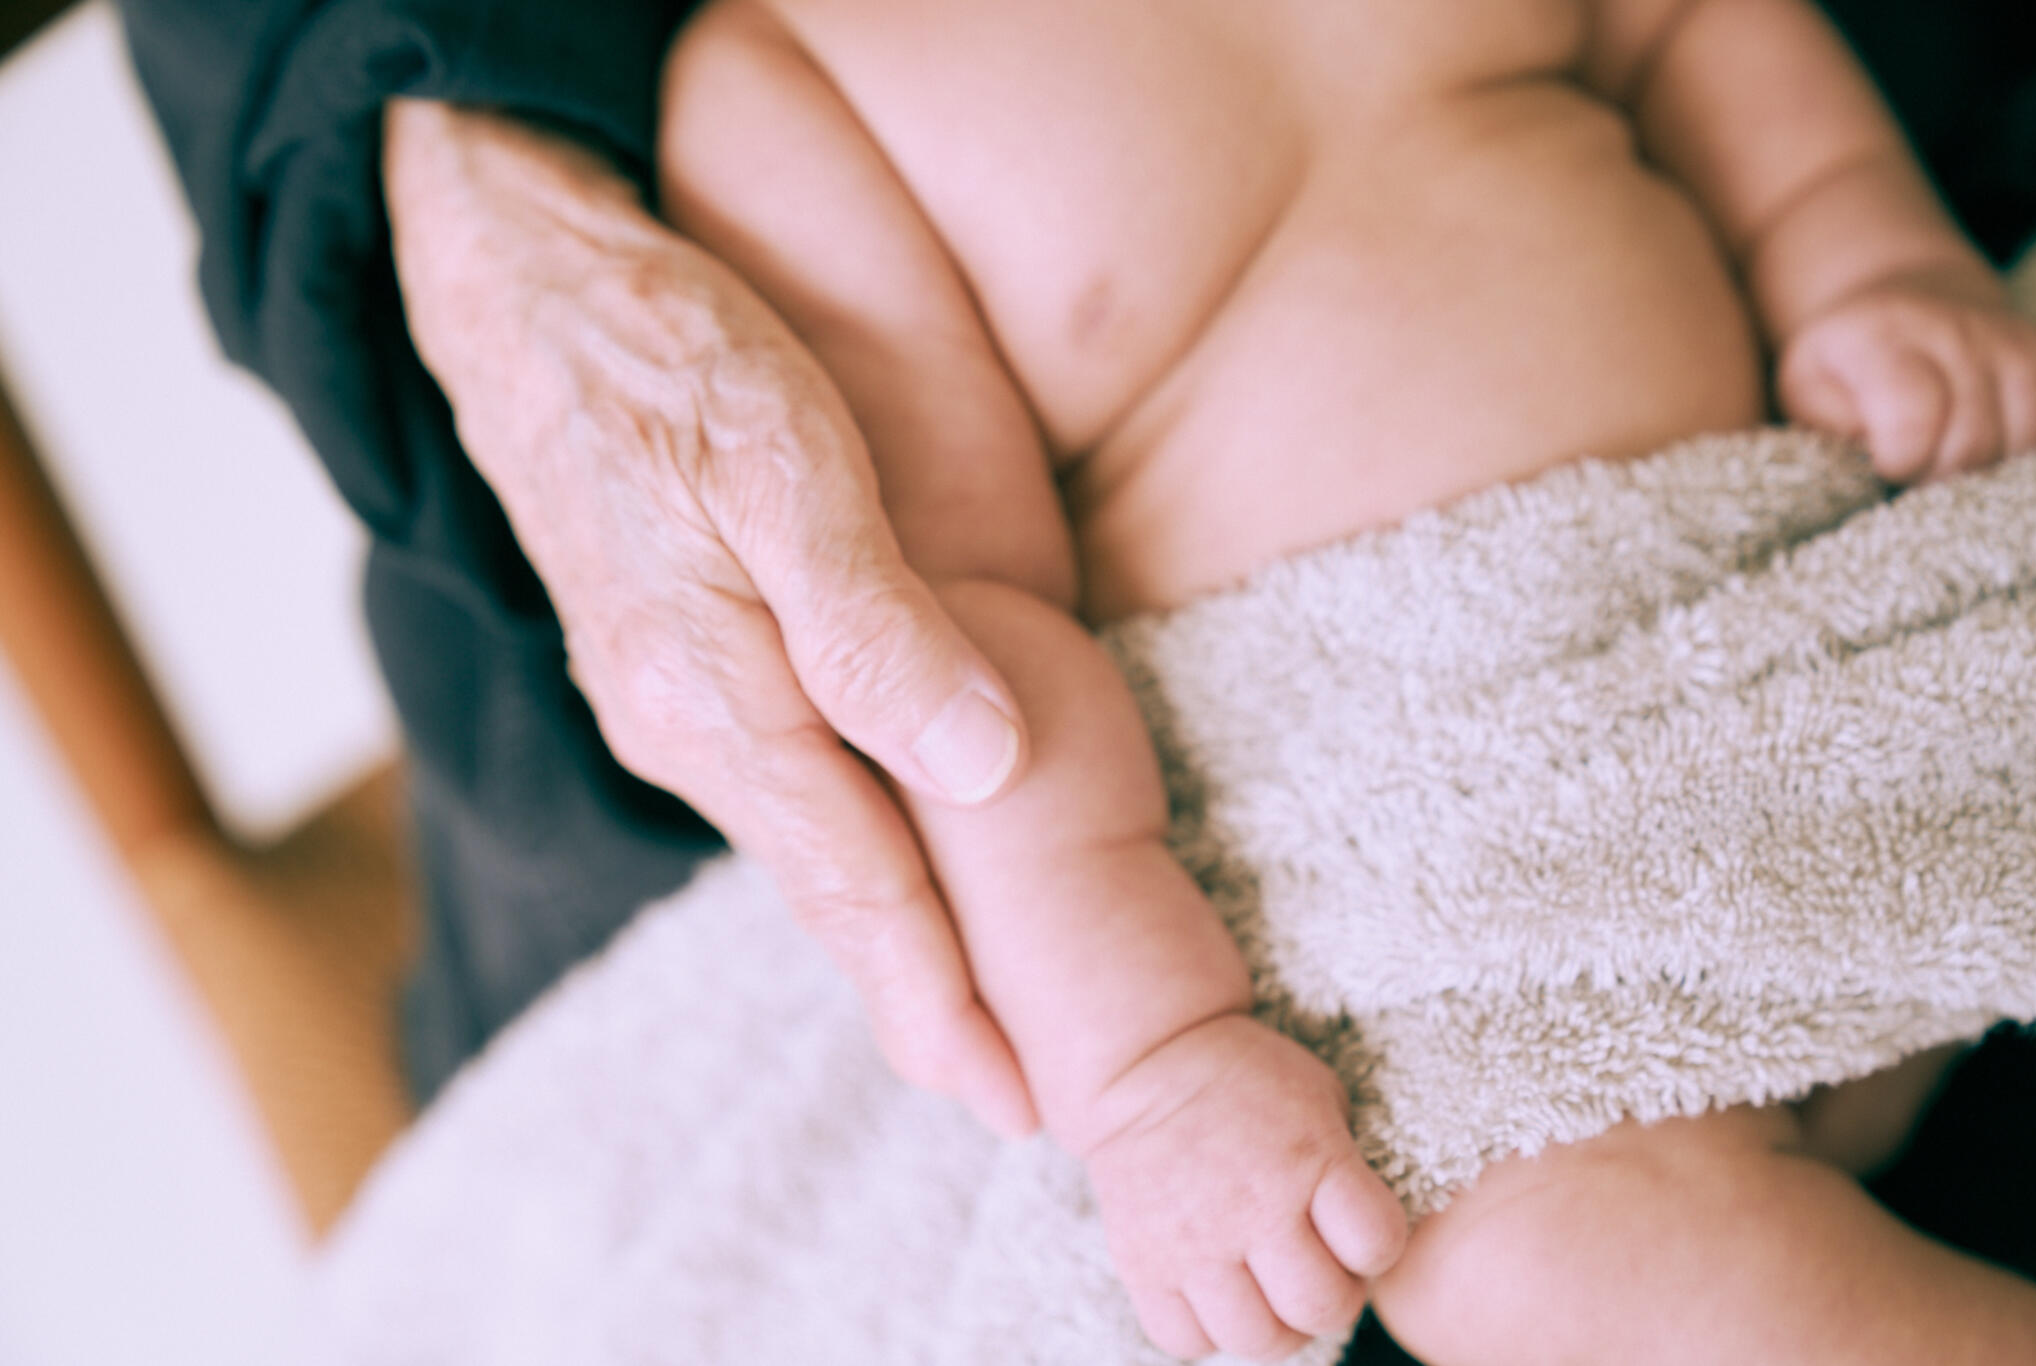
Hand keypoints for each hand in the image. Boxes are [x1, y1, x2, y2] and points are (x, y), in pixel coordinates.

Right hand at [381, 99, 1037, 1136]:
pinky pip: (776, 788)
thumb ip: (875, 622)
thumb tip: (984, 764)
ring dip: (879, 934)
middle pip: (827, 889)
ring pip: (802, 842)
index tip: (1009, 1089)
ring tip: (952, 1010)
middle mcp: (683, 723)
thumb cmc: (660, 352)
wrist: (517, 282)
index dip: (938, 990)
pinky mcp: (672, 661)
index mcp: (715, 695)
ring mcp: (669, 698)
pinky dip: (839, 852)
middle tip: (1002, 1094)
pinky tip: (872, 867)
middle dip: (916, 997)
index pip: (855, 880)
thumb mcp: (779, 462)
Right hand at [1083, 1017, 1406, 1361]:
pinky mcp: (1140, 1263)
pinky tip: (1214, 1290)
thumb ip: (1347, 1166)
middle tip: (1316, 1267)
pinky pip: (1186, 1341)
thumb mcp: (1318, 1095)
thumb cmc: (1242, 1076)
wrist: (1139, 1061)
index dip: (1378, 1248)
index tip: (1357, 1231)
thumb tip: (1369, 1236)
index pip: (1378, 1245)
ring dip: (1275, 1325)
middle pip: (1321, 1308)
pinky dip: (1207, 1330)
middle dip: (1332, 1296)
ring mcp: (1192, 1243)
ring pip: (1257, 1340)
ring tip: (1267, 1288)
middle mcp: (1252, 1208)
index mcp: (1308, 1159)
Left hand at [1778, 267, 2035, 482]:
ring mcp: (2008, 339)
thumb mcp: (1806, 387)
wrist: (1902, 301)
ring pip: (2020, 440)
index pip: (1914, 418)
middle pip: (1971, 441)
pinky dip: (2017, 450)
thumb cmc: (1843, 361)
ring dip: (1981, 467)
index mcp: (1882, 336)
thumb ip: (1829, 423)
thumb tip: (1873, 452)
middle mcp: (1954, 329)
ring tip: (1942, 453)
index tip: (1883, 464)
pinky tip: (1981, 442)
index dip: (1901, 461)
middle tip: (1911, 465)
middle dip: (1936, 474)